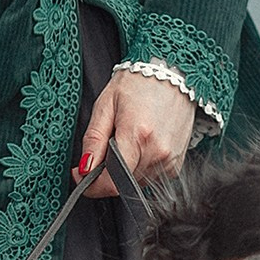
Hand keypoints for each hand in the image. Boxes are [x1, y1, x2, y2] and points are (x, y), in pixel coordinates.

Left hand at [76, 69, 195, 196]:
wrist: (171, 74)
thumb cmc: (138, 84)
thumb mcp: (105, 106)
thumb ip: (93, 140)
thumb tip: (84, 169)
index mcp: (137, 136)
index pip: (112, 182)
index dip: (92, 185)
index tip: (82, 176)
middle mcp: (157, 152)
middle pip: (122, 184)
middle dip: (107, 173)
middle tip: (106, 145)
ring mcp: (170, 160)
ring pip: (135, 182)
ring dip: (124, 170)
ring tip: (128, 140)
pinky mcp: (177, 164)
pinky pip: (150, 178)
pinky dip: (140, 167)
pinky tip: (141, 144)